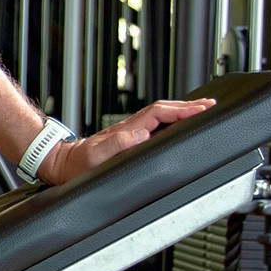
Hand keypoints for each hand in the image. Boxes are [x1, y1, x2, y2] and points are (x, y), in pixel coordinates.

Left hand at [40, 97, 215, 184]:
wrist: (60, 164)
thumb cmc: (77, 164)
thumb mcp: (95, 157)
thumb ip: (116, 144)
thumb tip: (141, 135)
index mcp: (126, 130)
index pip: (159, 113)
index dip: (181, 110)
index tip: (201, 109)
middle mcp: (128, 127)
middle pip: (162, 109)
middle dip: (187, 106)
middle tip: (209, 105)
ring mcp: (127, 131)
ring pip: (159, 115)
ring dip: (180, 111)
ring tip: (199, 110)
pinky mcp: (125, 138)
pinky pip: (153, 124)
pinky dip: (169, 119)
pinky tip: (175, 123)